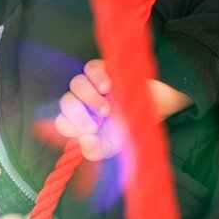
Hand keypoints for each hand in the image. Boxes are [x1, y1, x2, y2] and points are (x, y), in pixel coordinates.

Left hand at [52, 60, 194, 160]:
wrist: (156, 106)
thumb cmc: (132, 127)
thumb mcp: (114, 146)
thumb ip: (95, 151)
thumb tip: (83, 141)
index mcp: (82, 121)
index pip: (62, 122)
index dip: (70, 127)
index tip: (88, 133)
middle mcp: (84, 102)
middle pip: (66, 102)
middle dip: (77, 115)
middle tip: (95, 124)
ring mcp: (92, 84)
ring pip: (76, 84)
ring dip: (89, 97)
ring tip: (107, 108)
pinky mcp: (103, 68)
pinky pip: (91, 68)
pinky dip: (96, 77)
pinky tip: (108, 87)